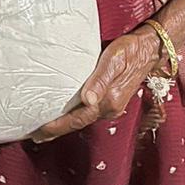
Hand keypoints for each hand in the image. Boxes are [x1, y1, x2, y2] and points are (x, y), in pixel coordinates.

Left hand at [31, 25, 161, 142]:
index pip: (77, 119)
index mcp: (109, 101)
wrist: (148, 49)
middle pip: (78, 123)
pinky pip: (88, 112)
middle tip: (35, 135)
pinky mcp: (111, 99)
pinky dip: (74, 115)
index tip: (39, 132)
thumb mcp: (113, 61)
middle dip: (57, 130)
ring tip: (46, 126)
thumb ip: (100, 80)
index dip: (57, 127)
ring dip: (65, 123)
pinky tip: (66, 113)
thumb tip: (88, 99)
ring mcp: (111, 105)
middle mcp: (110, 107)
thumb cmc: (129, 51)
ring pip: (83, 118)